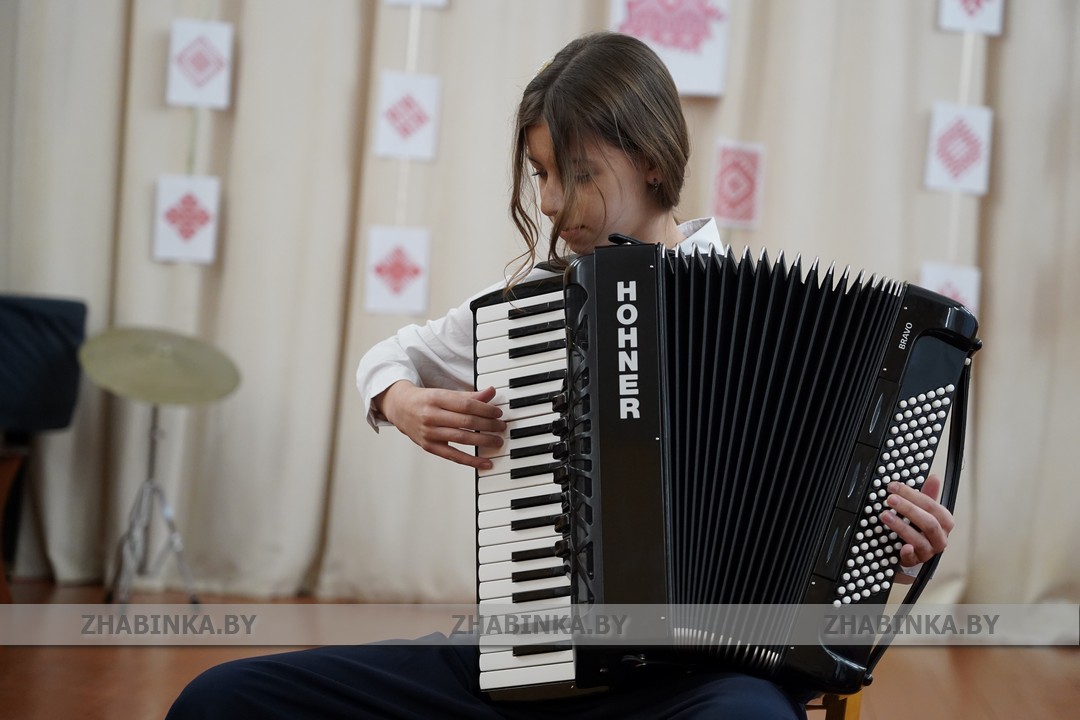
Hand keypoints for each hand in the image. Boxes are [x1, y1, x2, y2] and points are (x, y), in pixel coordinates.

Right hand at [377, 381, 505, 469]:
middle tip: (501, 427)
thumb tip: (491, 393)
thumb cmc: (425, 400)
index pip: (466, 405)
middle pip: (466, 422)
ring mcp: (429, 433)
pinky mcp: (429, 447)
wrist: (399, 407)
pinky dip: (471, 461)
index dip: (486, 409)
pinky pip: (454, 456)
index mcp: (436, 398)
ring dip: (484, 441)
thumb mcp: (444, 393)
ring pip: (462, 439)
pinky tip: (486, 462)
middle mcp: (431, 416)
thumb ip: (468, 396)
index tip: (498, 413)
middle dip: (488, 425)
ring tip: (497, 441)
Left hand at [879, 474, 954, 566]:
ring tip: (885, 516)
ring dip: (901, 526)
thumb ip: (927, 495)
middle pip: (928, 523)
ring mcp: (929, 551)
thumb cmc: (920, 528)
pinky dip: (908, 552)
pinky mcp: (916, 561)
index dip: (913, 495)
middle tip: (890, 499)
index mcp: (944, 522)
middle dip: (908, 509)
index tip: (894, 487)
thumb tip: (934, 477)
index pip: (932, 506)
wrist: (912, 552)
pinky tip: (902, 547)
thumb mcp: (924, 510)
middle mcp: (940, 537)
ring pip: (919, 539)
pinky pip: (913, 558)